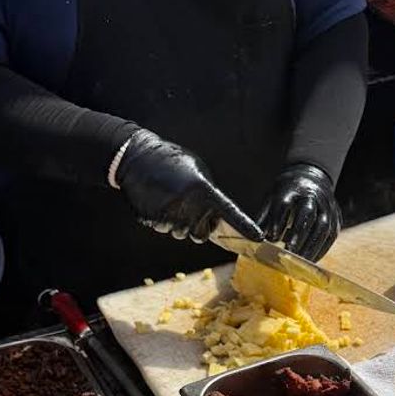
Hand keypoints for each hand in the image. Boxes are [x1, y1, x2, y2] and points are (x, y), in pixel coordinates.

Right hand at [114, 130, 262, 242]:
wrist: (136, 157)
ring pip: (180, 234)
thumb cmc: (171, 162)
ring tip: (168, 200)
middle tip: (187, 208)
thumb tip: (219, 215)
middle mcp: (189, 204)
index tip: (258, 238)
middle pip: (200, 235)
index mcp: (203, 189)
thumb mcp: (197, 170)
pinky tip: (157, 202)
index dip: (244, 226)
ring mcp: (170, 213)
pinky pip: (162, 230)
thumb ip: (210, 193)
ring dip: (176, 223)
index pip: (229, 212)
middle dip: (196, 227)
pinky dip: (160, 220)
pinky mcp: (153, 218)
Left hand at [261, 164, 340, 261]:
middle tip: (288, 252)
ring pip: (322, 227)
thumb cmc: (287, 194)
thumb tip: (252, 241)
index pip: (285, 204)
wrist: (313, 180)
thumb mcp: (272, 199)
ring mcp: (327, 207)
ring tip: (299, 261)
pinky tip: (309, 260)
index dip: (278, 220)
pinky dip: (320, 250)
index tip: (271, 237)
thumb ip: (264, 219)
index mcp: (292, 188)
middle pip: (307, 214)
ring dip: (310, 246)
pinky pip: (330, 236)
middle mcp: (312, 195)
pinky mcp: (336, 218)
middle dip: (298, 234)